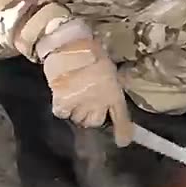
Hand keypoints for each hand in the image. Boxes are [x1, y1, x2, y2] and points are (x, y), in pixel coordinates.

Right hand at [38, 20, 133, 146]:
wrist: (69, 44)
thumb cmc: (92, 51)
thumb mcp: (109, 66)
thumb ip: (114, 81)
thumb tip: (121, 82)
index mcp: (113, 92)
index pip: (120, 115)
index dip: (123, 130)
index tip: (123, 142)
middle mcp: (99, 102)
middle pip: (95, 122)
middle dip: (92, 115)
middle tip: (89, 103)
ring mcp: (81, 104)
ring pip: (79, 119)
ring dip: (78, 111)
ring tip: (76, 98)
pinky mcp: (63, 102)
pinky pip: (63, 113)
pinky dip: (63, 108)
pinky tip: (64, 99)